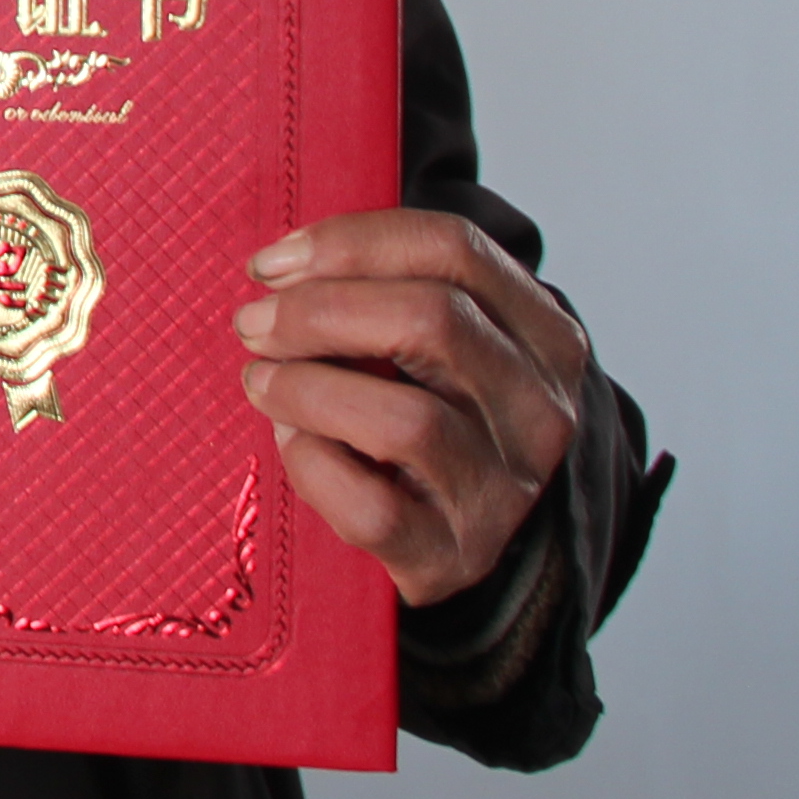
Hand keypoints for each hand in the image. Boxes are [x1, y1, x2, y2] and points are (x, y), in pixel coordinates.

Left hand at [231, 208, 584, 607]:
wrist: (457, 535)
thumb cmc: (428, 412)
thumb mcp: (437, 342)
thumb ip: (386, 287)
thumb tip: (284, 265)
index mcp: (545, 338)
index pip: (455, 248)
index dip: (349, 242)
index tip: (272, 263)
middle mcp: (540, 413)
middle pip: (432, 320)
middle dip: (317, 311)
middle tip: (253, 324)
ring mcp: (503, 492)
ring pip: (404, 419)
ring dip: (306, 388)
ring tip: (261, 381)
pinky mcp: (453, 556)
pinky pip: (372, 507)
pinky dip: (311, 466)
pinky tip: (292, 443)